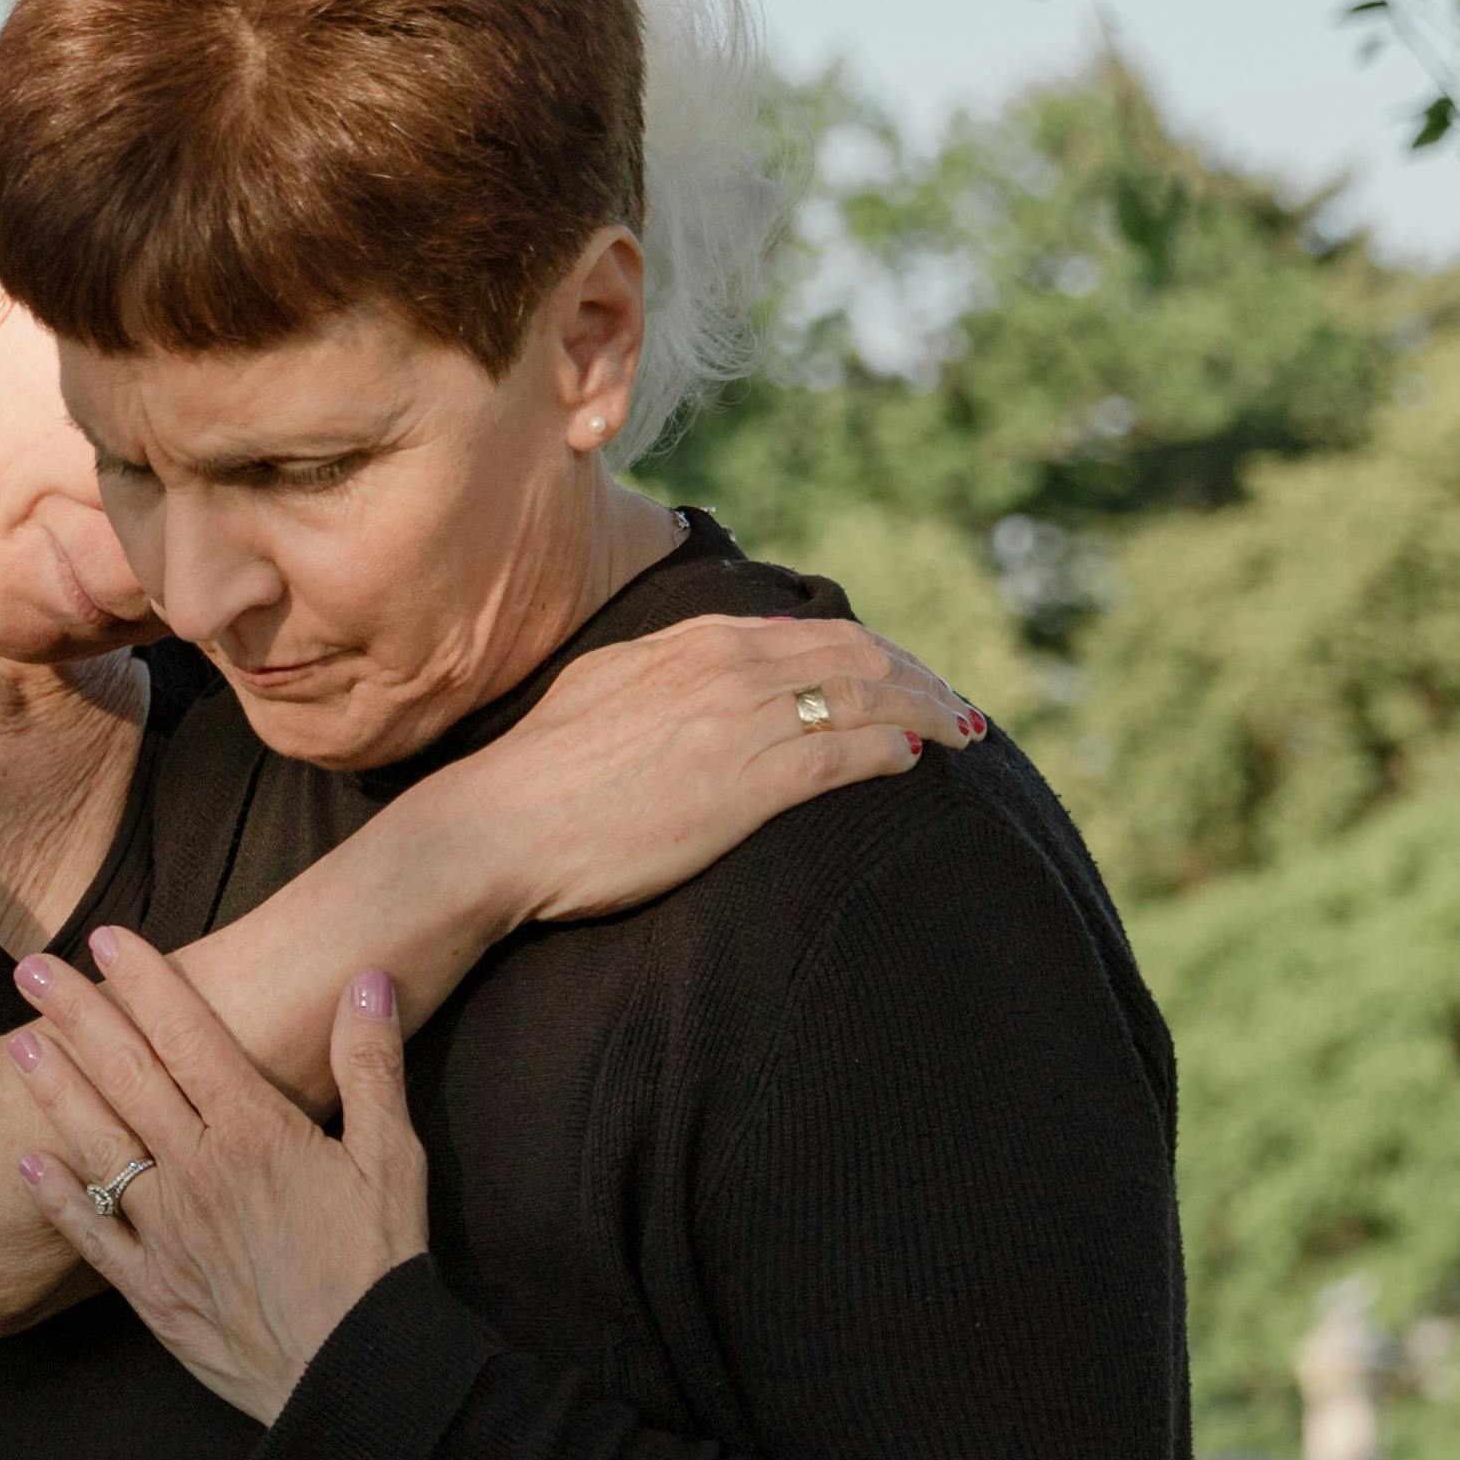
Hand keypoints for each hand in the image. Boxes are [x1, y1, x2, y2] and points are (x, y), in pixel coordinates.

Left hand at [10, 930, 425, 1426]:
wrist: (354, 1376)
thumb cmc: (380, 1267)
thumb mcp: (394, 1159)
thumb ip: (372, 1067)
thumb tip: (368, 983)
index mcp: (256, 1133)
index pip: (188, 1037)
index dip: (144, 982)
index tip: (106, 939)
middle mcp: (199, 1172)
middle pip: (127, 1077)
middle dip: (77, 1016)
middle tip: (31, 969)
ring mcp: (168, 1232)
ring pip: (98, 1146)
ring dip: (55, 1091)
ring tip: (17, 1044)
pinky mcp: (154, 1290)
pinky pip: (94, 1238)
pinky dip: (58, 1199)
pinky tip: (26, 1165)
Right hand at [438, 615, 980, 934]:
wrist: (497, 828)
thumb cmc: (538, 779)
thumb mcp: (604, 693)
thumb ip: (663, 676)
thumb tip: (692, 677)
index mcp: (694, 640)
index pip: (811, 632)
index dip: (874, 654)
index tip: (906, 676)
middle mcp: (725, 665)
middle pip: (856, 655)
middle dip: (918, 677)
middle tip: (958, 705)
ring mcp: (739, 720)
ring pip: (864, 696)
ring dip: (925, 711)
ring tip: (963, 732)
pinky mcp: (746, 781)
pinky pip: (843, 752)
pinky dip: (889, 749)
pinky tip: (914, 761)